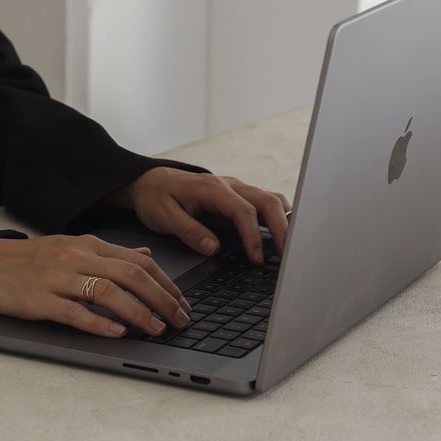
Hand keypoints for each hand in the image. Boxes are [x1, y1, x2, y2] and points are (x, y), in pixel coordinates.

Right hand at [0, 234, 191, 337]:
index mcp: (88, 244)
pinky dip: (100, 324)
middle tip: (179, 319)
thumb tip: (145, 254)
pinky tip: (118, 334)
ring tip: (156, 329)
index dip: (165, 282)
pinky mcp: (40, 301)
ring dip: (138, 313)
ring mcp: (58, 279)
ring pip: (108, 293)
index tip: (182, 302)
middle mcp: (77, 258)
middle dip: (162, 299)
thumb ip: (110, 253)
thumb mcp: (73, 247)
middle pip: (131, 275)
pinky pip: (75, 312)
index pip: (138, 260)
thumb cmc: (31, 260)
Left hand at [119, 169, 291, 263]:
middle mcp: (230, 186)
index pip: (244, 211)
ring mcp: (237, 189)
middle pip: (267, 202)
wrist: (150, 181)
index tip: (257, 259)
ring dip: (284, 221)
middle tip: (287, 256)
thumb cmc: (156, 197)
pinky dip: (278, 216)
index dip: (254, 236)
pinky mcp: (238, 196)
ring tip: (291, 247)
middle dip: (282, 229)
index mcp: (213, 189)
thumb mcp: (164, 216)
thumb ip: (189, 231)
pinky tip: (282, 233)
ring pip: (271, 199)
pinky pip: (265, 202)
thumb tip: (213, 248)